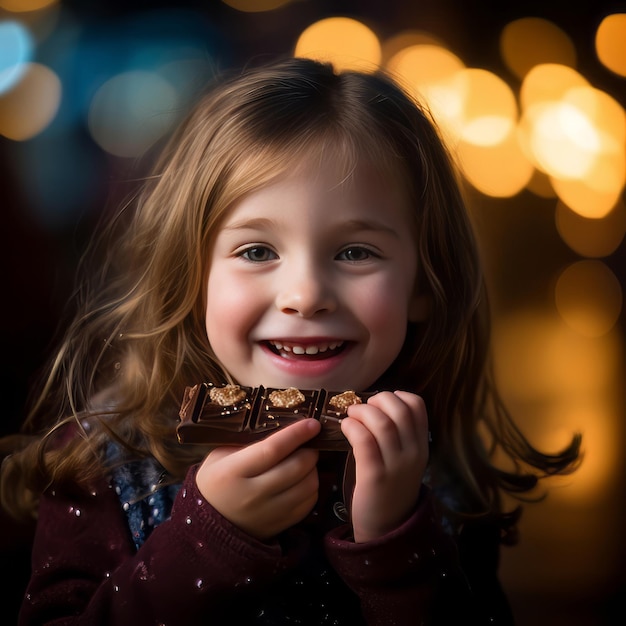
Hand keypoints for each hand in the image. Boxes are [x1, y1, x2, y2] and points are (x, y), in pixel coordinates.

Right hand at [195, 418, 320, 540]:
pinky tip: (302, 480)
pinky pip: (308, 503)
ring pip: (307, 486)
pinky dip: (310, 488)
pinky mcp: (279, 525)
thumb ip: (249, 442)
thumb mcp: (221, 455)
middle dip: (309, 450)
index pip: (273, 449)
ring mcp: (268, 513)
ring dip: (312, 469)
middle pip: (296, 468)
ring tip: (304, 461)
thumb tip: (285, 428)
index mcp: (233, 472)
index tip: (313, 424)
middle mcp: (252, 495)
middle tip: (309, 442)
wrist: (206, 525)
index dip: (297, 434)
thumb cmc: (215, 481)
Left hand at [340, 391, 428, 542]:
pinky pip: (365, 441)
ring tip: (351, 416)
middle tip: (362, 408)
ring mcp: (396, 465)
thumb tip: (373, 406)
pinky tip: (345, 427)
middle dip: (377, 400)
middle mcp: (413, 453)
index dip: (397, 395)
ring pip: (382, 423)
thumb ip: (397, 435)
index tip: (381, 402)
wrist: (387, 528)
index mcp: (421, 445)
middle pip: (399, 410)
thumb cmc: (389, 487)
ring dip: (362, 412)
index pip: (417, 406)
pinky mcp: (375, 476)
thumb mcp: (403, 460)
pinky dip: (352, 427)